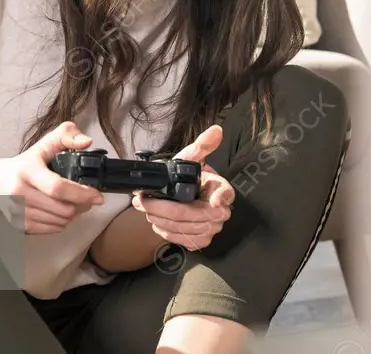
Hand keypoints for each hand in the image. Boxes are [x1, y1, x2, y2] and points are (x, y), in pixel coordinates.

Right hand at [0, 121, 105, 233]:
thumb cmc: (22, 165)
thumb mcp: (42, 145)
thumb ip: (66, 135)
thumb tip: (86, 142)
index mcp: (28, 170)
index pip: (58, 187)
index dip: (81, 194)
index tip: (98, 196)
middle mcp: (20, 192)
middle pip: (62, 209)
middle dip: (82, 206)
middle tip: (88, 200)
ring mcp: (17, 211)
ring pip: (58, 221)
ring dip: (72, 216)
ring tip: (74, 204)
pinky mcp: (17, 225)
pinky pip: (48, 230)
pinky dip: (60, 224)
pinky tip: (60, 213)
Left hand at [131, 125, 234, 250]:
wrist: (180, 196)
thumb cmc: (188, 177)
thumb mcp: (190, 159)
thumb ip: (202, 145)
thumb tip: (216, 130)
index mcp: (222, 188)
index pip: (227, 193)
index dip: (222, 198)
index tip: (215, 200)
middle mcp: (220, 211)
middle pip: (194, 214)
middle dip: (164, 208)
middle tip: (142, 201)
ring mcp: (212, 228)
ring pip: (185, 228)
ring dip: (159, 219)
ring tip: (144, 208)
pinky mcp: (201, 240)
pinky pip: (182, 240)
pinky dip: (165, 231)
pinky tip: (155, 221)